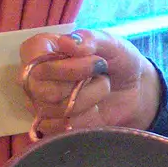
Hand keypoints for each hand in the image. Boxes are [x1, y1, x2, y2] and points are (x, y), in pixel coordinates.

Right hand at [18, 29, 160, 135]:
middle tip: (102, 75)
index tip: (94, 62)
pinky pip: (61, 127)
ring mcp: (39, 102)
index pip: (34, 58)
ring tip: (101, 88)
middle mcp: (33, 76)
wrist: (134, 91)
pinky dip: (87, 118)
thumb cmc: (117, 61)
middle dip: (81, 84)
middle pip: (43, 89)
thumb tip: (66, 42)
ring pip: (55, 109)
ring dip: (89, 99)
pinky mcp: (51, 125)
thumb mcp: (110, 44)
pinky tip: (95, 108)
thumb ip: (89, 39)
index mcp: (41, 49)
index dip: (65, 65)